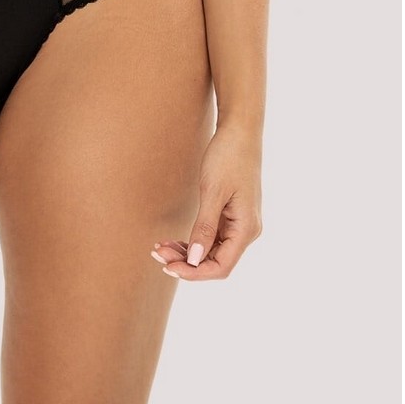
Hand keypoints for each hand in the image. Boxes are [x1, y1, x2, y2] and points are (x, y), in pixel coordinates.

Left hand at [152, 122, 262, 280]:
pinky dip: (192, 240)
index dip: (195, 272)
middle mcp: (246, 231)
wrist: (239, 131)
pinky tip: (172, 239)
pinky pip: (211, 236)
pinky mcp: (230, 214)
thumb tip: (194, 260)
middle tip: (157, 255)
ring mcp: (238, 223)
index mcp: (247, 229)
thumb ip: (205, 227)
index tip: (169, 268)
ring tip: (159, 248)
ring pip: (211, 250)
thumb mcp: (213, 191)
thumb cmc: (228, 157)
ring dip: (186, 252)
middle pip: (215, 261)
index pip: (221, 266)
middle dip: (186, 262)